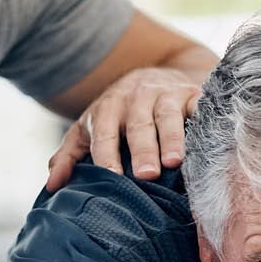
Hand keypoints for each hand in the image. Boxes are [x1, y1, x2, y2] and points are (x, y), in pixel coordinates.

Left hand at [46, 67, 201, 190]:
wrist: (159, 75)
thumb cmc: (122, 114)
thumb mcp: (91, 128)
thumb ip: (71, 155)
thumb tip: (52, 186)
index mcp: (108, 109)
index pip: (104, 133)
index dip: (107, 154)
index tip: (112, 177)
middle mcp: (136, 98)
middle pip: (138, 126)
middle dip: (143, 150)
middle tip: (146, 175)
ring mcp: (167, 94)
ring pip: (168, 117)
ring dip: (172, 139)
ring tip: (175, 162)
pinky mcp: (194, 94)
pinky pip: (199, 110)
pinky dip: (204, 124)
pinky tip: (208, 142)